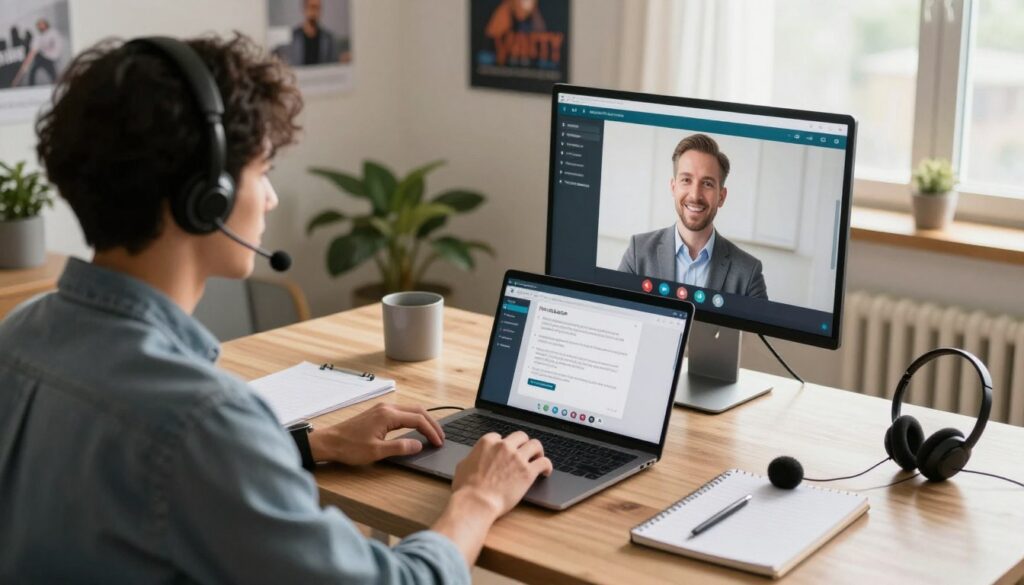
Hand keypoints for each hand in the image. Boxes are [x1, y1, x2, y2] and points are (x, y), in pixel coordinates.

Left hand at [308, 403, 443, 464]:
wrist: (329, 442)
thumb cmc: (350, 447)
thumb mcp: (376, 452)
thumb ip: (400, 447)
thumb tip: (419, 445)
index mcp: (388, 415)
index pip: (418, 420)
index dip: (431, 432)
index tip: (439, 443)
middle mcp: (387, 408)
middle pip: (418, 411)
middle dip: (432, 424)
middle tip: (441, 437)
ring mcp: (382, 409)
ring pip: (410, 410)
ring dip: (423, 421)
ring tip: (432, 434)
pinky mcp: (378, 413)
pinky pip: (402, 413)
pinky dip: (414, 420)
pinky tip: (416, 429)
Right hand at [451, 431, 553, 518]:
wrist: (477, 502)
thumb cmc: (467, 489)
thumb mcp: (462, 466)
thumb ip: (471, 458)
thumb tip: (472, 459)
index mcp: (487, 442)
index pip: (500, 436)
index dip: (504, 445)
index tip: (506, 452)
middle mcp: (504, 446)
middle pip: (520, 436)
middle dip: (523, 443)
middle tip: (525, 452)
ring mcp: (517, 458)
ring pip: (535, 445)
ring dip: (538, 451)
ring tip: (538, 458)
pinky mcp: (528, 471)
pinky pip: (544, 462)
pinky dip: (547, 465)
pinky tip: (545, 472)